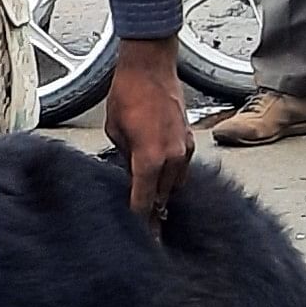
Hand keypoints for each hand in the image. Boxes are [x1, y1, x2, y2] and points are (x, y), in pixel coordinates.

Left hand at [104, 36, 192, 218]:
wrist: (151, 67)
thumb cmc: (128, 93)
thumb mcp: (114, 131)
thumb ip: (123, 157)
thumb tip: (127, 173)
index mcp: (150, 158)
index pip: (144, 200)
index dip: (140, 220)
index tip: (140, 239)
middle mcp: (173, 158)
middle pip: (162, 197)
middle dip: (153, 212)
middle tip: (146, 230)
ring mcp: (185, 149)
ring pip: (174, 184)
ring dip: (162, 194)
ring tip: (151, 206)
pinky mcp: (191, 140)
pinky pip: (181, 168)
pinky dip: (170, 176)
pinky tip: (159, 179)